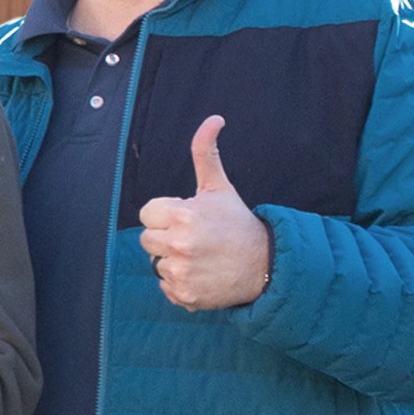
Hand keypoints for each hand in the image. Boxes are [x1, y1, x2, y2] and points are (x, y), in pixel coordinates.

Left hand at [137, 115, 271, 310]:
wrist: (266, 265)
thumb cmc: (237, 223)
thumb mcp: (219, 187)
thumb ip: (206, 153)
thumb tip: (213, 119)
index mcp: (183, 215)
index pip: (147, 214)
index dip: (165, 215)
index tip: (185, 218)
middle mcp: (179, 244)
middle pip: (147, 240)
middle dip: (166, 237)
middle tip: (195, 238)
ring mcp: (181, 271)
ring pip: (156, 264)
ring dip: (173, 261)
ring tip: (200, 256)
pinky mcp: (184, 295)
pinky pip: (165, 286)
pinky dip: (180, 284)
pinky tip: (202, 274)